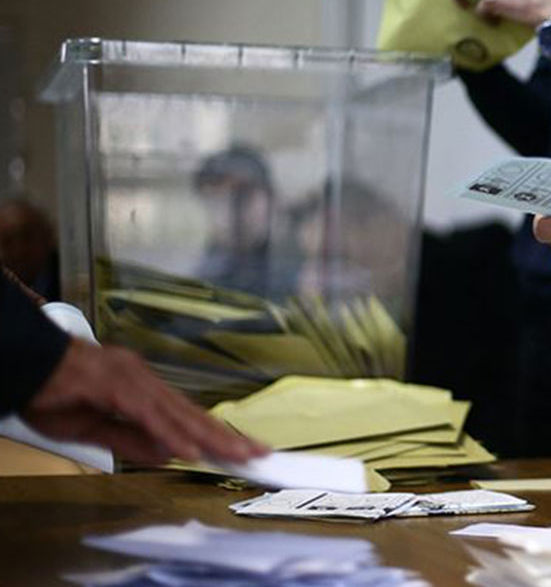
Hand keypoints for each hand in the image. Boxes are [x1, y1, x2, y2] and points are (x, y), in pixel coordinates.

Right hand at [21, 339, 267, 464]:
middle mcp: (143, 380)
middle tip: (256, 453)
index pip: (185, 414)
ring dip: (208, 436)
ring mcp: (131, 378)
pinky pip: (148, 414)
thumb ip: (129, 441)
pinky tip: (189, 450)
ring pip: (178, 413)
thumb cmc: (51, 393)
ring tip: (235, 454)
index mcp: (141, 388)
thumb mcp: (91, 430)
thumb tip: (166, 456)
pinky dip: (170, 433)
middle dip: (225, 435)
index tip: (240, 448)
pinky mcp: (114, 384)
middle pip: (191, 413)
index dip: (214, 433)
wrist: (21, 365)